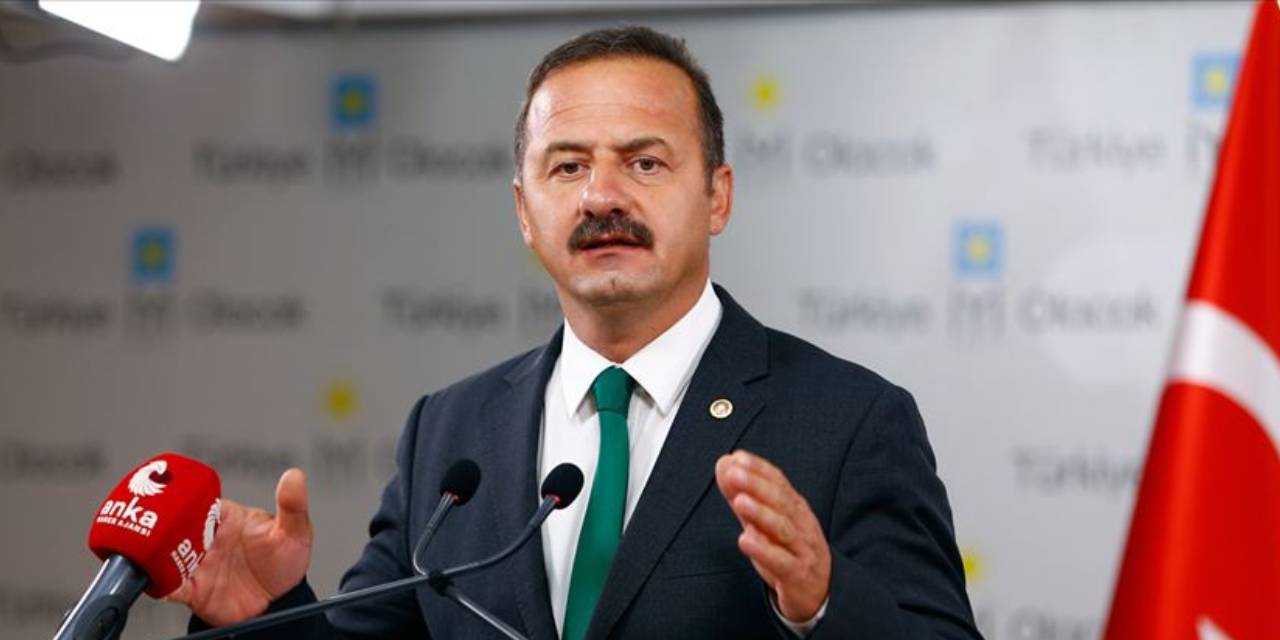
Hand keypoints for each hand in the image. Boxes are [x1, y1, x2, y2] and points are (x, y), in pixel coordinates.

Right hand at [166, 468, 313, 626]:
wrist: (277, 604)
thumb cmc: (283, 561)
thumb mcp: (295, 532)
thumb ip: (293, 505)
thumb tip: (294, 476)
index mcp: (228, 518)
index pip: (201, 502)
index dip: (189, 500)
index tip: (180, 500)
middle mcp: (208, 538)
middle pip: (177, 526)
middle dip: (167, 525)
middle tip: (163, 527)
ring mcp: (198, 563)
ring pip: (167, 552)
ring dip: (160, 551)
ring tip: (160, 551)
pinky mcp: (192, 589)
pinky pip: (169, 584)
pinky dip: (162, 581)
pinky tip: (164, 579)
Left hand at [715, 450, 830, 621]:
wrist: (818, 591)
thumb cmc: (788, 551)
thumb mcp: (765, 522)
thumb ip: (744, 495)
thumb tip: (724, 465)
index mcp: (795, 508)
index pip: (779, 482)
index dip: (759, 469)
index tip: (737, 458)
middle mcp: (802, 524)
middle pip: (781, 501)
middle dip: (757, 485)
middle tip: (734, 473)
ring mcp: (802, 550)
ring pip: (783, 529)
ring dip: (761, 513)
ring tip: (739, 501)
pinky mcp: (797, 575)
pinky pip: (782, 562)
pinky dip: (764, 550)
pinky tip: (745, 540)